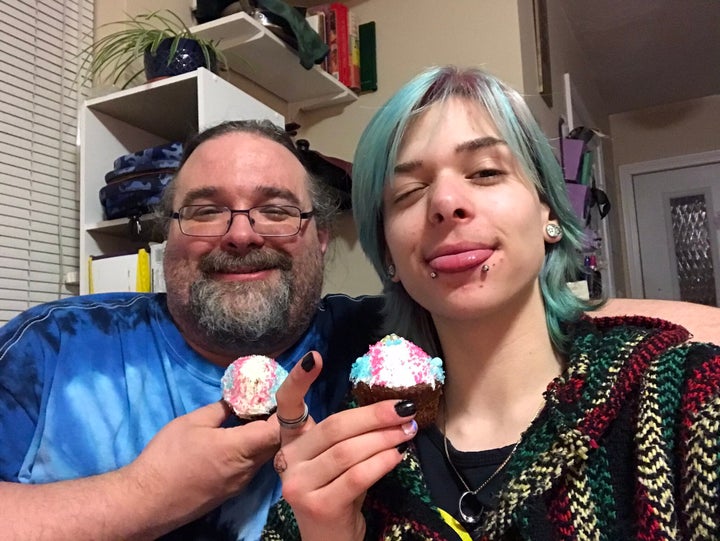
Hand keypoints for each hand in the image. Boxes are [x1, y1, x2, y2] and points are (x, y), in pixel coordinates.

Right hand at [123, 400, 279, 532]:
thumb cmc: (168, 457)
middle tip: (268, 405)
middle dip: (277, 424)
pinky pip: (252, 467)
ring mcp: (241, 483)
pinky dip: (252, 452)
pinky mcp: (232, 492)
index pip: (278, 430)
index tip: (278, 397)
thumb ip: (220, 409)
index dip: (283, 413)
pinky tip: (239, 440)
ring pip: (265, 457)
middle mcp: (248, 469)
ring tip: (253, 419)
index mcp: (240, 448)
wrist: (147, 501)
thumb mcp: (192, 422)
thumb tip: (236, 401)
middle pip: (277, 444)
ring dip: (264, 439)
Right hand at [273, 351, 417, 540]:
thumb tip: (391, 410)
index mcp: (291, 444)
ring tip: (408, 430)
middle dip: (375, 415)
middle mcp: (288, 462)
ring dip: (385, 438)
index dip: (298, 379)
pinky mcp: (318, 505)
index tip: (315, 357)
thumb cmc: (338, 496)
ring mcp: (299, 485)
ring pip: (348, 451)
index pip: (286, 404)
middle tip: (405, 407)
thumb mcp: (337, 462)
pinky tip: (397, 455)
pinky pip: (357, 475)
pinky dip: (381, 462)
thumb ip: (349, 437)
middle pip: (335, 427)